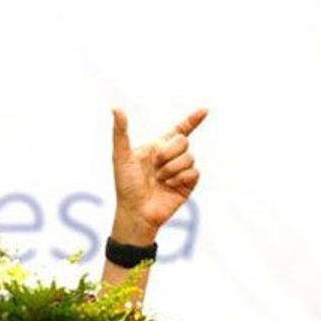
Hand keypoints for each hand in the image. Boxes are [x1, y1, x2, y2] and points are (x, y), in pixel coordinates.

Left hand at [110, 108, 207, 243]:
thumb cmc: (126, 186)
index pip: (178, 130)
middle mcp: (170, 157)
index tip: (204, 111)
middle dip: (169, 151)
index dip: (192, 120)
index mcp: (157, 148)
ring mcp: (180, 171)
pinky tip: (170, 185)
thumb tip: (116, 108)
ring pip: (190, 156)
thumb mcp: (121, 157)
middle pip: (183, 141)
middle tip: (156, 164)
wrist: (136, 212)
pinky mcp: (188, 184)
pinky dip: (181, 177)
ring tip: (159, 179)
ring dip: (172, 167)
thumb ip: (121, 133)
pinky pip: (194, 172)